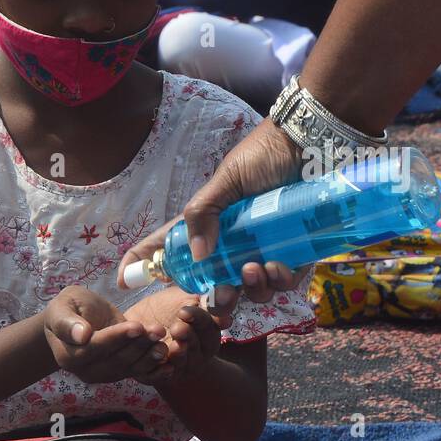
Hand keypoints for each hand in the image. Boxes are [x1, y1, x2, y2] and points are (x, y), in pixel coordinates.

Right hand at [44, 285, 170, 384]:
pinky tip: (170, 363)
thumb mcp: (61, 307)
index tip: (136, 325)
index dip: (116, 338)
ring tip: (165, 340)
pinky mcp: (119, 373)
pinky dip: (155, 370)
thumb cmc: (67, 309)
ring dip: (150, 356)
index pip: (95, 348)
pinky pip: (138, 374)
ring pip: (130, 367)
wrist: (74, 321)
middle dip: (139, 345)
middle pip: (116, 360)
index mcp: (68, 355)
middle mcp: (86, 371)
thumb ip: (66, 321)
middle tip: (159, 330)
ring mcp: (104, 375)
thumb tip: (81, 335)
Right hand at [119, 119, 305, 314]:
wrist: (316, 142)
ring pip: (252, 287)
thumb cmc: (266, 154)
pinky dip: (280, 280)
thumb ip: (203, 213)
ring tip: (254, 270)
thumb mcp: (226, 179)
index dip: (145, 263)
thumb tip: (194, 256)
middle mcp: (234, 242)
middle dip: (217, 298)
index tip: (124, 281)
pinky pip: (285, 280)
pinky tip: (278, 266)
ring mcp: (265, 248)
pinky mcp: (297, 251)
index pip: (169, 246)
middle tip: (219, 297)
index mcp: (209, 223)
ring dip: (251, 288)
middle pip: (216, 282)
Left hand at [122, 286, 226, 385]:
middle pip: (196, 345)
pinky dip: (161, 372)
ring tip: (172, 346)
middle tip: (177, 328)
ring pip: (182, 362)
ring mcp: (181, 367)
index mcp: (207, 333)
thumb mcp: (180, 299)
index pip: (208, 326)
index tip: (184, 311)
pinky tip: (160, 365)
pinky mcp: (161, 377)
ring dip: (179, 354)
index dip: (199, 319)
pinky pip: (163, 376)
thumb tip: (224, 292)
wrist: (134, 329)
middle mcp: (198, 353)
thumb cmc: (163, 310)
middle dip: (188, 336)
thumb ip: (197, 297)